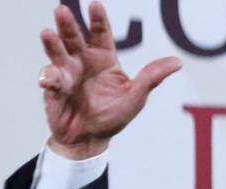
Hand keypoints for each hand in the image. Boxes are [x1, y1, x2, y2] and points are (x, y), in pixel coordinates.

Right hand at [38, 1, 180, 158]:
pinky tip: (49, 81)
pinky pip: (50, 81)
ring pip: (57, 53)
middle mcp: (82, 61)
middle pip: (74, 38)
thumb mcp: (136, 96)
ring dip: (52, 43)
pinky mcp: (54, 89)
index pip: (100, 34)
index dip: (98, 19)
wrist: (91, 139)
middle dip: (68, 25)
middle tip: (63, 11)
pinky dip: (49, 79)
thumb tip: (177, 62)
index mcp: (103, 58)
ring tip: (48, 33)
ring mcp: (66, 73)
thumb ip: (152, 77)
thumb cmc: (113, 115)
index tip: (95, 5)